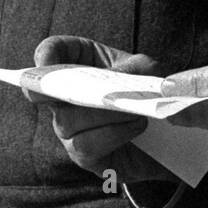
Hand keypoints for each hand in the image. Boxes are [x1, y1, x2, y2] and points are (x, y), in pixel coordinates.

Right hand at [27, 35, 175, 181]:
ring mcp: (69, 128)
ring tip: (135, 111)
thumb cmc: (145, 91)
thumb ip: (132, 68)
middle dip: (77, 91)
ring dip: (105, 114)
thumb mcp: (144, 70)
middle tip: (103, 92)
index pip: (51, 52)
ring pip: (68, 121)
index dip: (46, 55)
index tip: (46, 63)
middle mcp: (65, 97)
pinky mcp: (83, 155)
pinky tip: (136, 126)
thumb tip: (115, 79)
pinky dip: (114, 133)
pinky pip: (86, 146)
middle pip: (52, 92)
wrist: (162, 131)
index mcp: (78, 64)